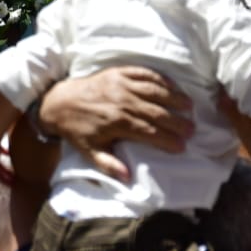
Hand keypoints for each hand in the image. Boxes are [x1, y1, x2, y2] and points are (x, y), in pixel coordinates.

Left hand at [39, 67, 194, 182]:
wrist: (58, 102)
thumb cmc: (77, 130)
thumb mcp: (90, 151)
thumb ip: (109, 165)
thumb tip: (128, 177)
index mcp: (117, 123)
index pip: (150, 133)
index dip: (167, 140)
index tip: (182, 147)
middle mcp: (122, 102)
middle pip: (157, 112)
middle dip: (177, 122)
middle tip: (192, 129)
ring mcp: (121, 85)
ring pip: (154, 91)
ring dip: (174, 98)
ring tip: (189, 106)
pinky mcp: (119, 72)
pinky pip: (144, 73)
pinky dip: (160, 79)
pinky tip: (172, 85)